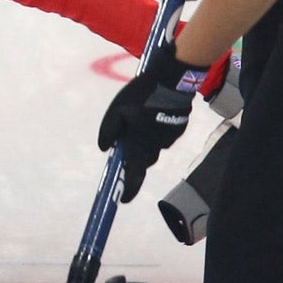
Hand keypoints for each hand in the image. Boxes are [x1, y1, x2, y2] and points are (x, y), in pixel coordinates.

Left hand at [97, 47, 208, 201]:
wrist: (172, 81)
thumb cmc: (140, 96)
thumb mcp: (116, 111)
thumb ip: (108, 132)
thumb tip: (104, 148)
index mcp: (140, 145)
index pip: (134, 176)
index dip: (128, 191)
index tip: (123, 200)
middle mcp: (156, 147)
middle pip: (143, 161)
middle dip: (134, 156)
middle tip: (126, 143)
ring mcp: (169, 139)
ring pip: (153, 146)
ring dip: (145, 140)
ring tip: (139, 119)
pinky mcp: (177, 129)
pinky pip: (163, 135)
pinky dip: (156, 129)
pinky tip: (153, 112)